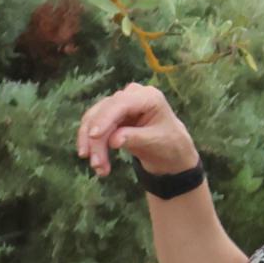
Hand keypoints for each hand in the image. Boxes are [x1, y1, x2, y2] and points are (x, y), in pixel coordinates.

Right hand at [76, 81, 200, 178]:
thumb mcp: (157, 142)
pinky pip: (93, 127)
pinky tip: (97, 163)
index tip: (94, 136)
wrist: (171, 151)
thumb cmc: (170, 144)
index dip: (105, 118)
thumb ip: (135, 138)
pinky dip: (91, 144)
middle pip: (104, 113)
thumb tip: (112, 140)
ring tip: (98, 167)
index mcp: (149, 97)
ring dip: (91, 145)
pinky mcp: (109, 115)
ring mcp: (119, 103)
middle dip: (96, 139)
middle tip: (97, 164)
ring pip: (93, 120)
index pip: (121, 103)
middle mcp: (131, 95)